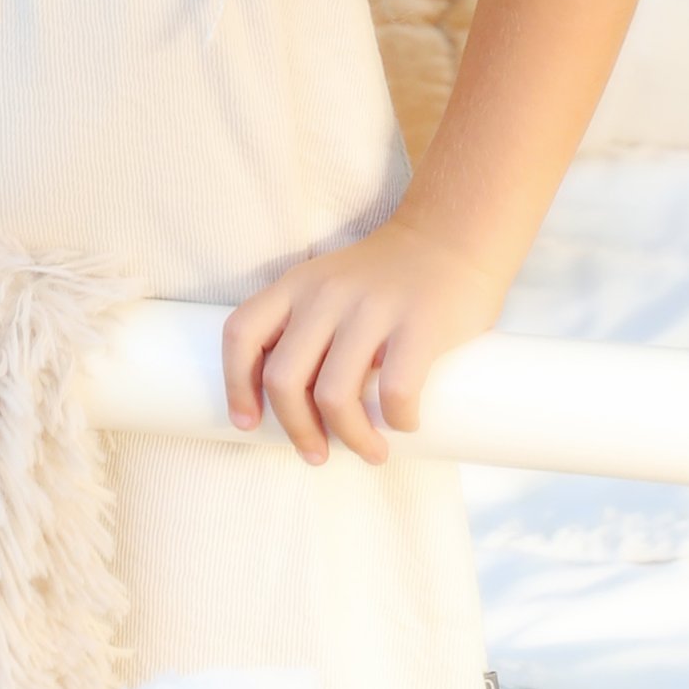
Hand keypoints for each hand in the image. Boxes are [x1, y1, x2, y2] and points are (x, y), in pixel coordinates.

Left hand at [221, 213, 501, 466]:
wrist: (453, 236)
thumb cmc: (387, 277)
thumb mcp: (329, 284)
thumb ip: (306, 326)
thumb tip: (292, 407)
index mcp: (297, 285)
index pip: (241, 334)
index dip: (236, 386)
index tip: (249, 424)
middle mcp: (326, 293)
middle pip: (284, 379)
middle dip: (297, 430)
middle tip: (318, 453)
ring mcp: (373, 308)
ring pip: (334, 397)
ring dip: (352, 439)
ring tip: (371, 450)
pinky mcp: (419, 325)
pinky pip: (395, 393)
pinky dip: (398, 422)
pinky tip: (406, 423)